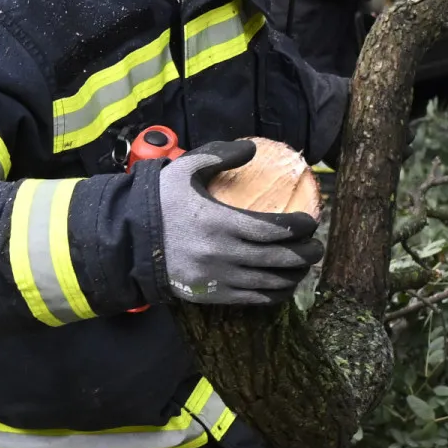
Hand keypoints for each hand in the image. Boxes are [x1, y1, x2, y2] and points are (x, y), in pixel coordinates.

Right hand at [156, 141, 323, 306]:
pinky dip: (275, 294)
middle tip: (317, 247)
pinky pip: (253, 299)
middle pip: (278, 258)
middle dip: (306, 253)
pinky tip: (285, 286)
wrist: (129, 239)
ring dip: (295, 275)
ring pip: (269, 282)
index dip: (299, 227)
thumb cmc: (160, 201)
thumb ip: (220, 156)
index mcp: (219, 221)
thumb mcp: (185, 169)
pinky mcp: (211, 294)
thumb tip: (252, 149)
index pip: (273, 228)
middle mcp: (222, 252)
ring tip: (305, 266)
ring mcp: (217, 277)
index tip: (311, 222)